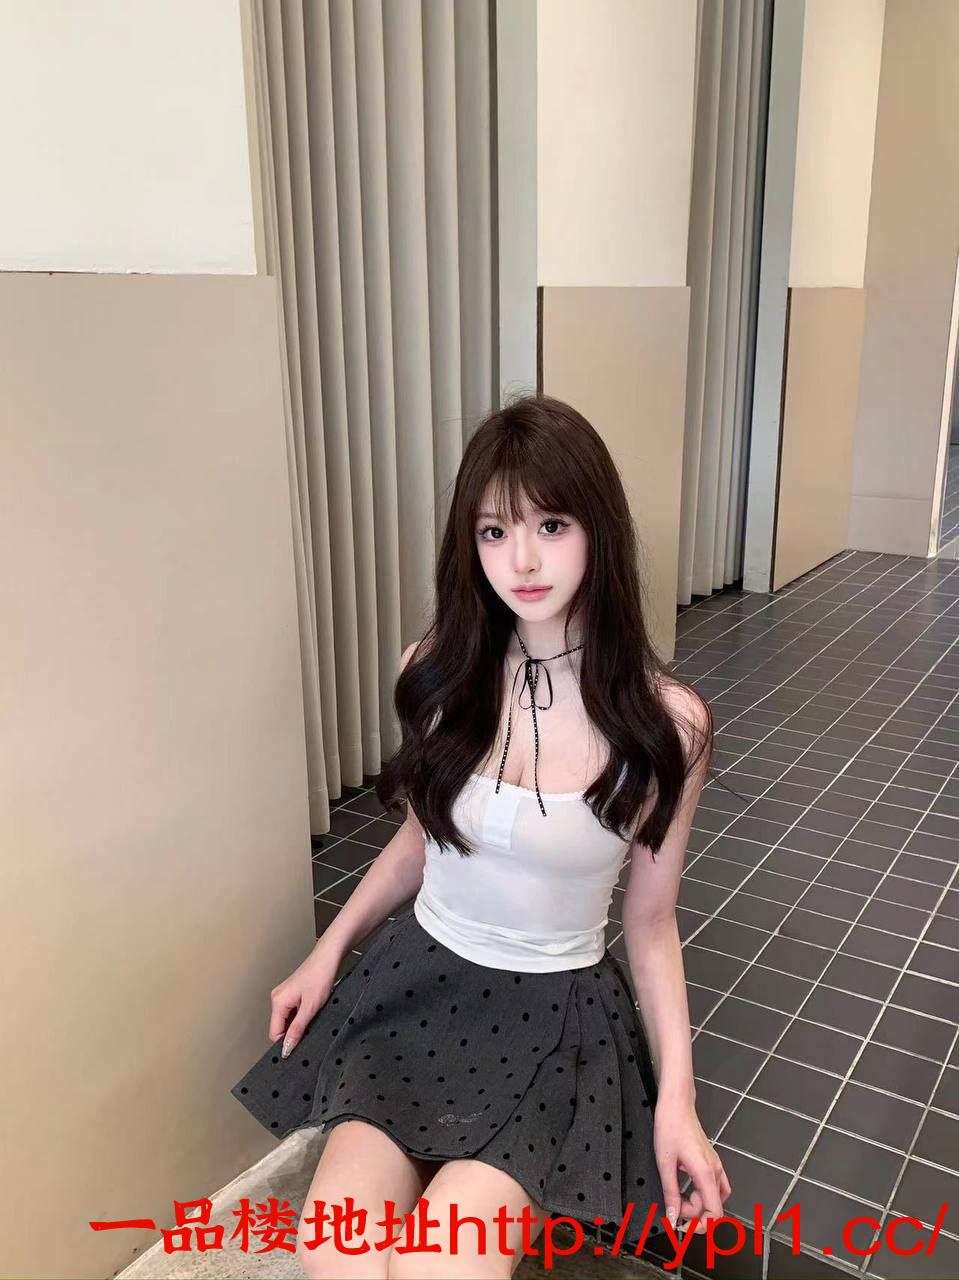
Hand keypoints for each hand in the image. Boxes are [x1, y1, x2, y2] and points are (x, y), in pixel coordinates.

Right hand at [269, 946, 341, 1057]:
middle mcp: (277, 998)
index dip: (285, 1043)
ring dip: (299, 1024)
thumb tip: (286, 1048)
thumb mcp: (310, 1008)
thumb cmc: (320, 975)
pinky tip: (313, 1012)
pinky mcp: (292, 993)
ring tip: (313, 1018)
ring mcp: (284, 995)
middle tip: (310, 1031)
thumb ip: (297, 1029)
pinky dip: (301, 1016)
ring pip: (287, 1020)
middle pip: (280, 1027)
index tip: (299, 1048)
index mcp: (278, 1002)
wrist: (329, 956)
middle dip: (293, 1033)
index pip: (274, 1033)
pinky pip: (292, 1012)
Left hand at [653, 1095, 731, 1235]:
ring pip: (715, 1198)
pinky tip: (689, 1189)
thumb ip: (671, 1192)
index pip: (715, 1212)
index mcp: (706, 1172)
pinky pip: (714, 1186)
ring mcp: (715, 1165)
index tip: (684, 1227)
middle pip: (713, 1207)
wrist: (676, 1104)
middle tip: (673, 1207)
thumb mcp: (665, 1162)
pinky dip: (703, 1193)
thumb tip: (673, 1216)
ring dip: (699, 1204)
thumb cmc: (670, 1126)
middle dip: (694, 1213)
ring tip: (679, 1198)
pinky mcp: (711, 1161)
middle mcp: (715, 1170)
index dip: (701, 1226)